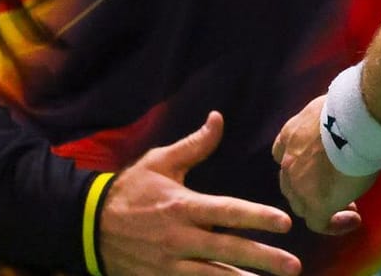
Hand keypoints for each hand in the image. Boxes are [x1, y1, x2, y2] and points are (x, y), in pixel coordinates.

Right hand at [98, 111, 303, 275]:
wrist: (88, 225)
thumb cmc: (130, 191)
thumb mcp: (159, 163)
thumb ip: (194, 146)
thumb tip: (218, 119)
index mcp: (182, 206)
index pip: (227, 212)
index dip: (256, 217)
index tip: (284, 223)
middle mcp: (179, 237)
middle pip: (228, 250)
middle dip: (263, 258)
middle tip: (292, 266)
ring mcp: (169, 264)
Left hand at [272, 96, 375, 235]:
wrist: (358, 121)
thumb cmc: (353, 109)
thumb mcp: (330, 108)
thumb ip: (328, 121)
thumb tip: (346, 119)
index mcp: (290, 134)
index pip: (283, 155)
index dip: (300, 165)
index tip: (322, 168)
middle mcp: (288, 160)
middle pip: (290, 183)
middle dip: (310, 189)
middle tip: (337, 188)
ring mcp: (299, 184)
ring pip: (301, 205)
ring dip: (322, 207)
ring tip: (349, 206)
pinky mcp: (316, 203)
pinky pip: (318, 223)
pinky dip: (333, 225)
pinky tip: (353, 219)